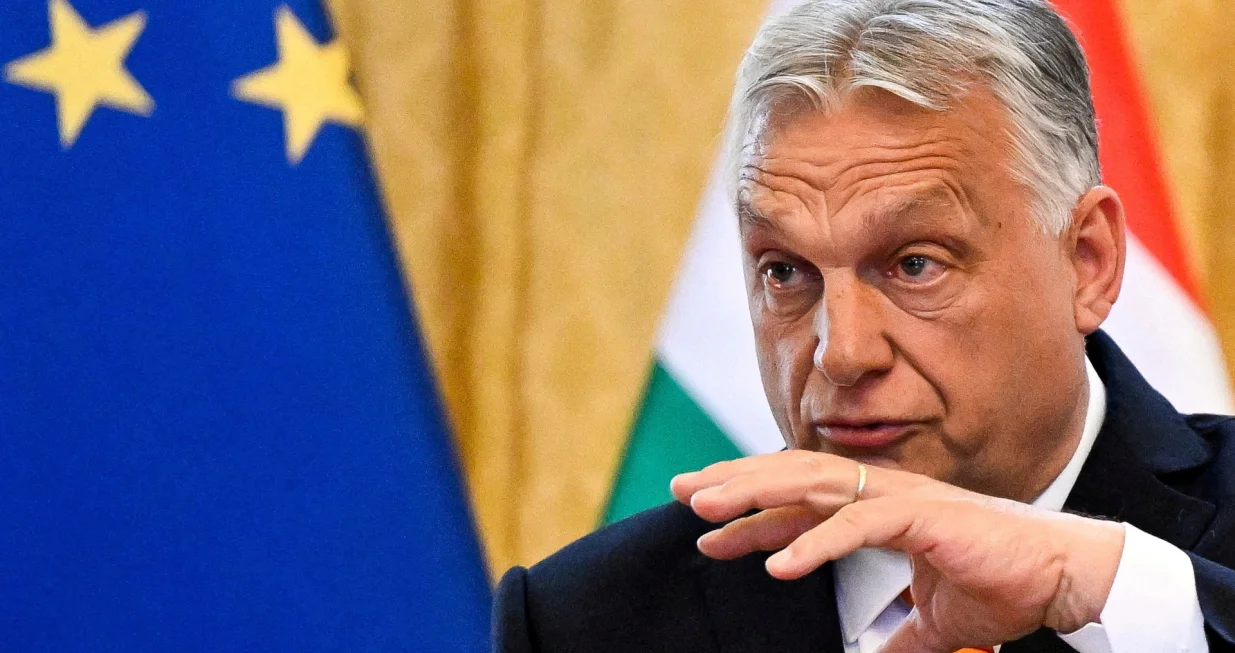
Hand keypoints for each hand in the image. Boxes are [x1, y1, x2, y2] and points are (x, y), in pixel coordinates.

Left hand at [670, 450, 1124, 652]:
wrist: (1059, 578)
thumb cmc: (998, 586)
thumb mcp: (933, 621)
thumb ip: (899, 634)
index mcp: (876, 507)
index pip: (798, 500)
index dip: (750, 511)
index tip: (705, 525)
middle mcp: (880, 492)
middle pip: (791, 478)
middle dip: (733, 484)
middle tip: (680, 492)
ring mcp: (899, 499)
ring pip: (812, 486)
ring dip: (756, 499)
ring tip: (708, 514)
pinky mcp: (922, 517)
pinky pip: (858, 526)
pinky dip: (815, 543)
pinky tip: (778, 566)